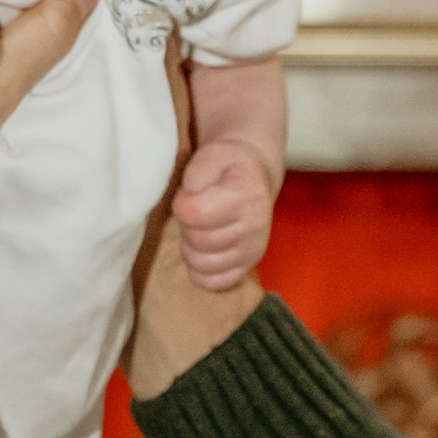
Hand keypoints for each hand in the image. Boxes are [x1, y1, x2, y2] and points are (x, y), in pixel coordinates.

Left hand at [172, 136, 276, 291]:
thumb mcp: (213, 154)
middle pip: (198, 240)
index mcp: (247, 195)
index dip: (182, 206)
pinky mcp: (247, 268)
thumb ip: (198, 172)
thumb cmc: (229, 167)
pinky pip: (213, 282)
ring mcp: (252, 251)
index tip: (185, 197)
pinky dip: (199, 270)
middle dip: (187, 226)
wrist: (255, 179)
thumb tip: (188, 201)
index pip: (197, 214)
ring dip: (190, 248)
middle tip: (193, 213)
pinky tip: (202, 250)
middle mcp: (255, 226)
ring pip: (202, 264)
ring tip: (198, 229)